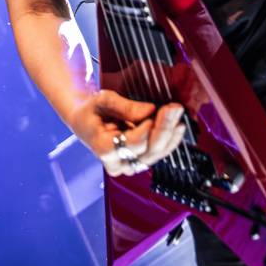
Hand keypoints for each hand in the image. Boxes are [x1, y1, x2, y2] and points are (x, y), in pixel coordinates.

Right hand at [68, 89, 185, 175]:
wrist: (86, 120)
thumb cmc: (92, 109)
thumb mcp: (103, 100)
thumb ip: (125, 107)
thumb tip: (150, 110)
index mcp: (103, 148)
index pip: (131, 144)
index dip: (146, 129)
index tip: (154, 110)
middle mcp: (117, 163)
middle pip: (147, 151)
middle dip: (164, 128)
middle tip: (175, 108)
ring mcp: (130, 164)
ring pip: (156, 154)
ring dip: (170, 133)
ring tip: (178, 113)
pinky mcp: (139, 160)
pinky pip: (159, 154)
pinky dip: (171, 139)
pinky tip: (178, 126)